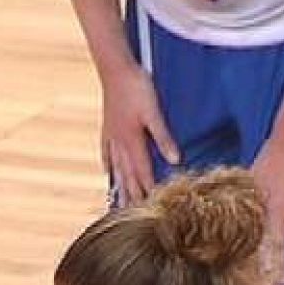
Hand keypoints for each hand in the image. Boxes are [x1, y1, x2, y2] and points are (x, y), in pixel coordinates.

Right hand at [99, 65, 179, 205]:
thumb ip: (163, 137)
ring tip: (120, 204)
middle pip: (128, 176)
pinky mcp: (108, 128)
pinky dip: (110, 166)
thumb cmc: (136, 86)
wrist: (114, 67)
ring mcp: (112, 137)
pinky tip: (109, 173)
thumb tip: (175, 160)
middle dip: (133, 197)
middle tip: (135, 217)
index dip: (149, 192)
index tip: (153, 211)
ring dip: (121, 186)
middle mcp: (120, 144)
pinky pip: (108, 153)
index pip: (143, 174)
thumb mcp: (154, 111)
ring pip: (117, 168)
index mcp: (132, 141)